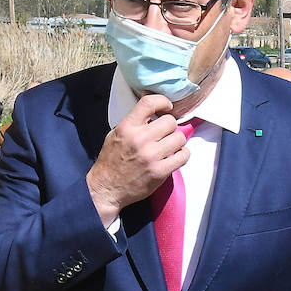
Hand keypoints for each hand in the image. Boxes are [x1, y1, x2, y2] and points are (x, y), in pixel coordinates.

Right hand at [86, 93, 189, 224]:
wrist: (107, 188)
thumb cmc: (112, 161)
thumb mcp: (115, 134)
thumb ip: (133, 123)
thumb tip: (153, 112)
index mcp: (127, 127)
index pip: (149, 103)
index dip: (163, 101)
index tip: (167, 107)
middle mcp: (139, 139)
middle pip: (170, 121)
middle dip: (170, 126)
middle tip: (166, 134)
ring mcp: (150, 156)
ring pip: (179, 137)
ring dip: (177, 141)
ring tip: (170, 146)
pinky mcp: (159, 171)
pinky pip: (183, 156)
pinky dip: (182, 155)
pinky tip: (175, 156)